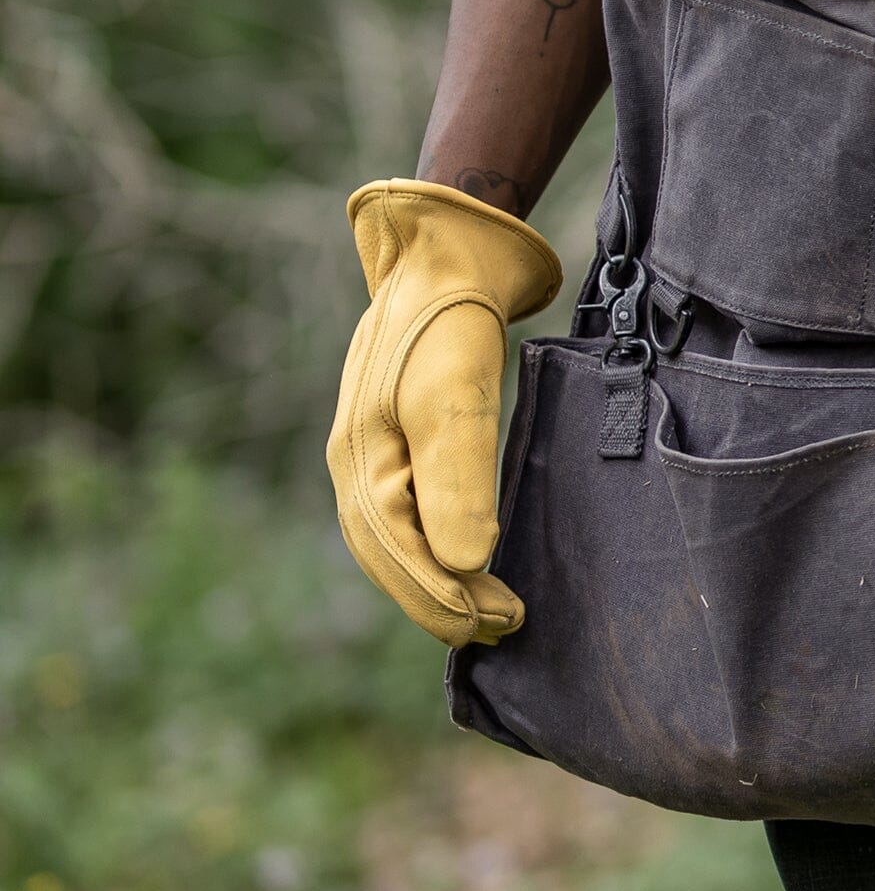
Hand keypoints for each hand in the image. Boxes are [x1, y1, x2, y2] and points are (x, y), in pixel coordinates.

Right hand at [327, 180, 560, 645]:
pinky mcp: (389, 445)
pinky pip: (400, 521)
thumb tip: (465, 564)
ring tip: (487, 613)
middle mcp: (355, 467)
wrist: (441, 261)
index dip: (447, 599)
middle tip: (503, 628)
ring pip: (394, 546)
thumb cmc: (450, 326)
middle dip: (444, 602)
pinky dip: (429, 554)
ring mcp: (367, 457)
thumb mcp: (459, 400)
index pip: (401, 556)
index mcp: (363, 463)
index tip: (496, 624)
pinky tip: (460, 567)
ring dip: (438, 584)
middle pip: (392, 561)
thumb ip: (459, 482)